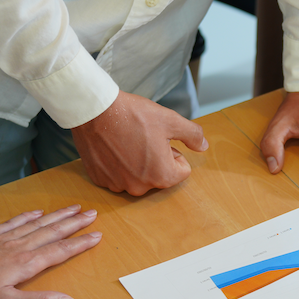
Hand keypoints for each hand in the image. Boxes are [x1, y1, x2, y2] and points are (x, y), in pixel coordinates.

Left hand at [0, 206, 101, 298]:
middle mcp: (19, 247)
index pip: (60, 251)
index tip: (97, 235)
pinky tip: (37, 212)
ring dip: (57, 216)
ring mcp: (4, 239)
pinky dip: (29, 216)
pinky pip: (15, 221)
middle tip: (93, 213)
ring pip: (37, 224)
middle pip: (52, 232)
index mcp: (26, 264)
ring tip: (73, 208)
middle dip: (74, 223)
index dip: (80, 244)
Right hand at [70, 91, 207, 194]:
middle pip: (159, 176)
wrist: (95, 110)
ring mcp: (117, 185)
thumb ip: (192, 135)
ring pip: (137, 176)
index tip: (160, 140)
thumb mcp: (170, 120)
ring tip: (126, 141)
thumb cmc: (133, 115)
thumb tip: (203, 146)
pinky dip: (117, 164)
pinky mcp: (100, 179)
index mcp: (161, 176)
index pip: (181, 171)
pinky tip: (112, 146)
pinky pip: (117, 176)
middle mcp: (139, 187)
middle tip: (143, 138)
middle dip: (155, 160)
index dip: (174, 153)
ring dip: (136, 163)